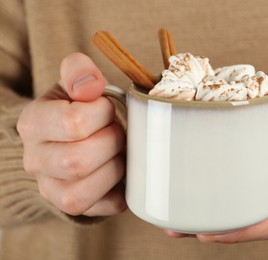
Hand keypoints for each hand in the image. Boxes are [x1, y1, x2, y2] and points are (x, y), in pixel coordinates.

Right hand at [17, 53, 126, 215]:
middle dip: (112, 142)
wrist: (69, 140)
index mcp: (33, 124)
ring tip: (120, 151)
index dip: (104, 113)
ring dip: (116, 167)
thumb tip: (91, 84)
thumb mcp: (74, 84)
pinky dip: (122, 188)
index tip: (108, 108)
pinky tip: (122, 171)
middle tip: (118, 131)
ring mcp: (52, 189)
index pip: (74, 123)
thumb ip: (79, 72)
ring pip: (85, 190)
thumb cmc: (77, 109)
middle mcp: (35, 161)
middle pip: (78, 161)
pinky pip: (105, 206)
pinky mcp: (75, 206)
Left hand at [166, 84, 267, 241]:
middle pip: (247, 220)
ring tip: (171, 219)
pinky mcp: (253, 163)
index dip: (242, 233)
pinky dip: (209, 189)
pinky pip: (231, 181)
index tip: (209, 234)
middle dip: (214, 228)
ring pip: (235, 205)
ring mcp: (266, 179)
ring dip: (205, 215)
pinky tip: (183, 190)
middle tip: (178, 228)